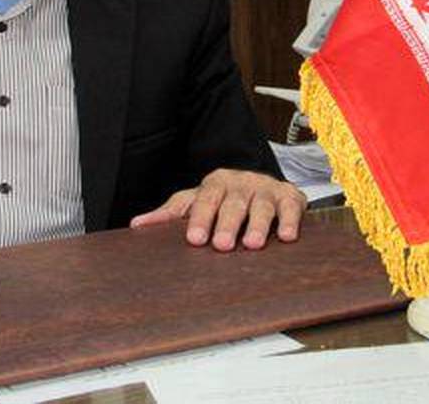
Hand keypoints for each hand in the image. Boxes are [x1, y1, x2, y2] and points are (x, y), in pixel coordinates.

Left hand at [130, 169, 306, 250]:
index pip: (205, 199)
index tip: (194, 239)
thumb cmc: (223, 198)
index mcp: (215, 183)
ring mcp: (266, 188)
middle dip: (227, 223)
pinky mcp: (290, 197)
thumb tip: (137, 225)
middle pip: (233, 203)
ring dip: (258, 225)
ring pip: (262, 206)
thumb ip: (170, 213)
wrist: (259, 183)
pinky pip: (291, 207)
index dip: (200, 218)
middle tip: (221, 245)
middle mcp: (241, 183)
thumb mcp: (195, 201)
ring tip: (253, 244)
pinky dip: (290, 221)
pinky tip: (287, 236)